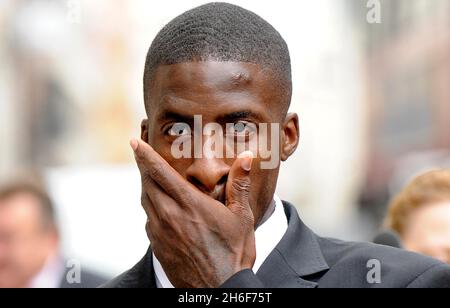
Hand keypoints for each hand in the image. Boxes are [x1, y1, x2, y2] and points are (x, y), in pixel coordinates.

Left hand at [131, 139, 255, 287]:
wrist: (220, 289)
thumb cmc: (233, 253)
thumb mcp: (242, 216)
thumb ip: (239, 184)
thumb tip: (247, 157)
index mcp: (189, 205)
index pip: (160, 172)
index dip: (145, 154)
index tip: (134, 141)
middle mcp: (170, 216)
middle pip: (147, 183)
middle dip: (143, 166)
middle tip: (142, 153)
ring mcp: (160, 232)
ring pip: (146, 200)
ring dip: (146, 185)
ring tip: (151, 177)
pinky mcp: (157, 245)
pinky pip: (149, 219)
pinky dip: (151, 206)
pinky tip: (161, 206)